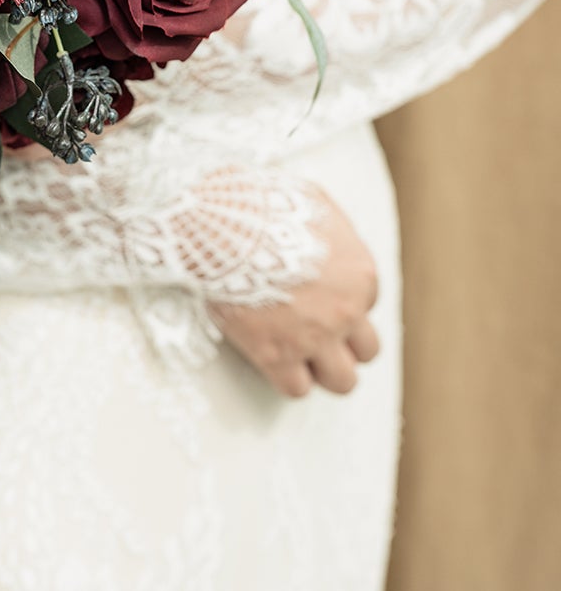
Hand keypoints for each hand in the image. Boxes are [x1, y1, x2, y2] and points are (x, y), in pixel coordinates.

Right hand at [210, 197, 379, 397]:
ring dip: (323, 370)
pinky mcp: (276, 355)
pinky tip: (269, 358)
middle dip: (343, 343)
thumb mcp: (314, 202)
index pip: (368, 304)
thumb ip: (333, 228)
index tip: (316, 296)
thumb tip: (327, 235)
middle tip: (314, 332)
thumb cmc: (263, 204)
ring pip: (342, 381)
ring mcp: (313, 338)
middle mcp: (346, 311)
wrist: (223, 224)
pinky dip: (286, 377)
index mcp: (360, 274)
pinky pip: (296, 388)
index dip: (340, 302)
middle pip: (367, 350)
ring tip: (298, 355)